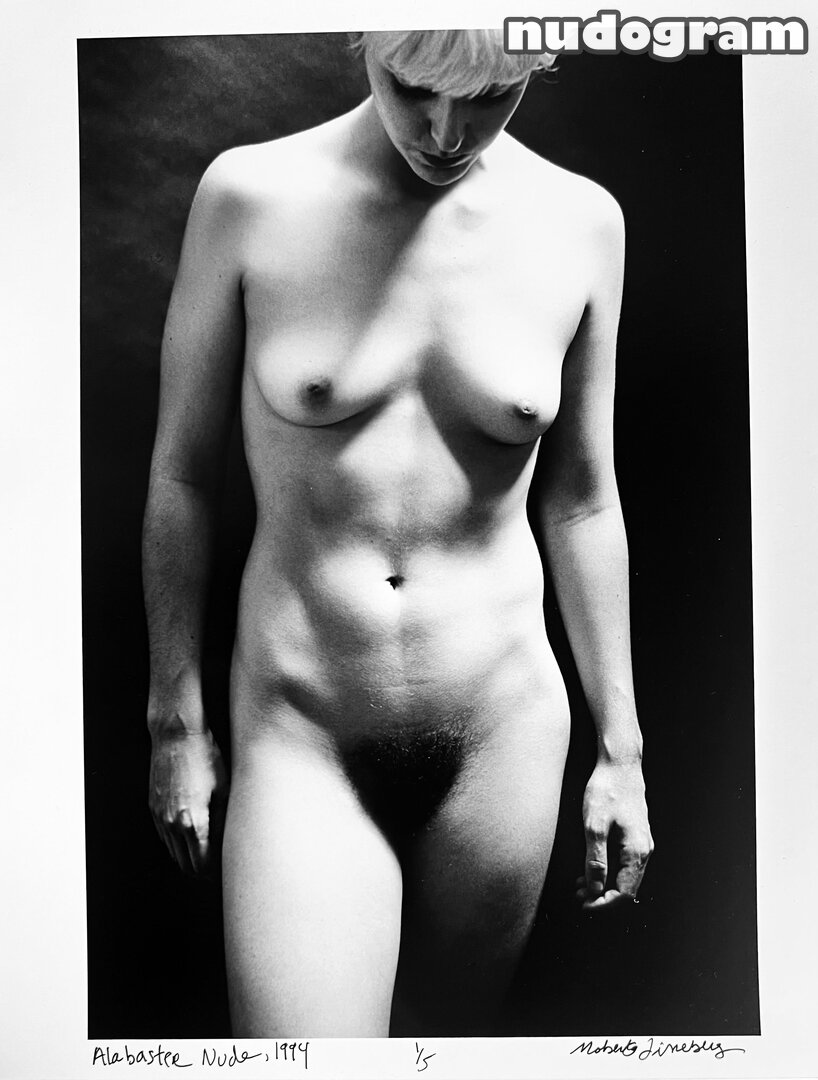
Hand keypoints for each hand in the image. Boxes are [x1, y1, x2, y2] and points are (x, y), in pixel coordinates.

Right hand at [149, 726, 228, 878]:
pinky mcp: (153, 808)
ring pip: (173, 853)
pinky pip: (165, 837)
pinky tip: (191, 835)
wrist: (176, 735)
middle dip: (203, 870)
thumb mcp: (225, 788)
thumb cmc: (205, 757)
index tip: (227, 870)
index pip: (202, 864)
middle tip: (219, 866)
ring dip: (189, 857)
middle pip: (186, 865)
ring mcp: (159, 816)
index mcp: (192, 821)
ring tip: (208, 851)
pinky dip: (177, 843)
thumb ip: (224, 821)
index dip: (216, 871)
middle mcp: (172, 823)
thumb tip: (231, 843)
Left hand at [577, 757, 652, 909]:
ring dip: (603, 885)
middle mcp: (643, 851)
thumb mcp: (594, 826)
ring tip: (579, 885)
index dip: (603, 904)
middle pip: (626, 888)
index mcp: (636, 851)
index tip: (584, 904)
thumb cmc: (607, 790)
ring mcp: (640, 844)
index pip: (624, 893)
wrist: (620, 764)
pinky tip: (588, 870)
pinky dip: (606, 871)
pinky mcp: (633, 837)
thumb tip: (595, 889)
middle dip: (602, 896)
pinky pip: (623, 864)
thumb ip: (595, 860)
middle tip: (577, 896)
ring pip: (624, 877)